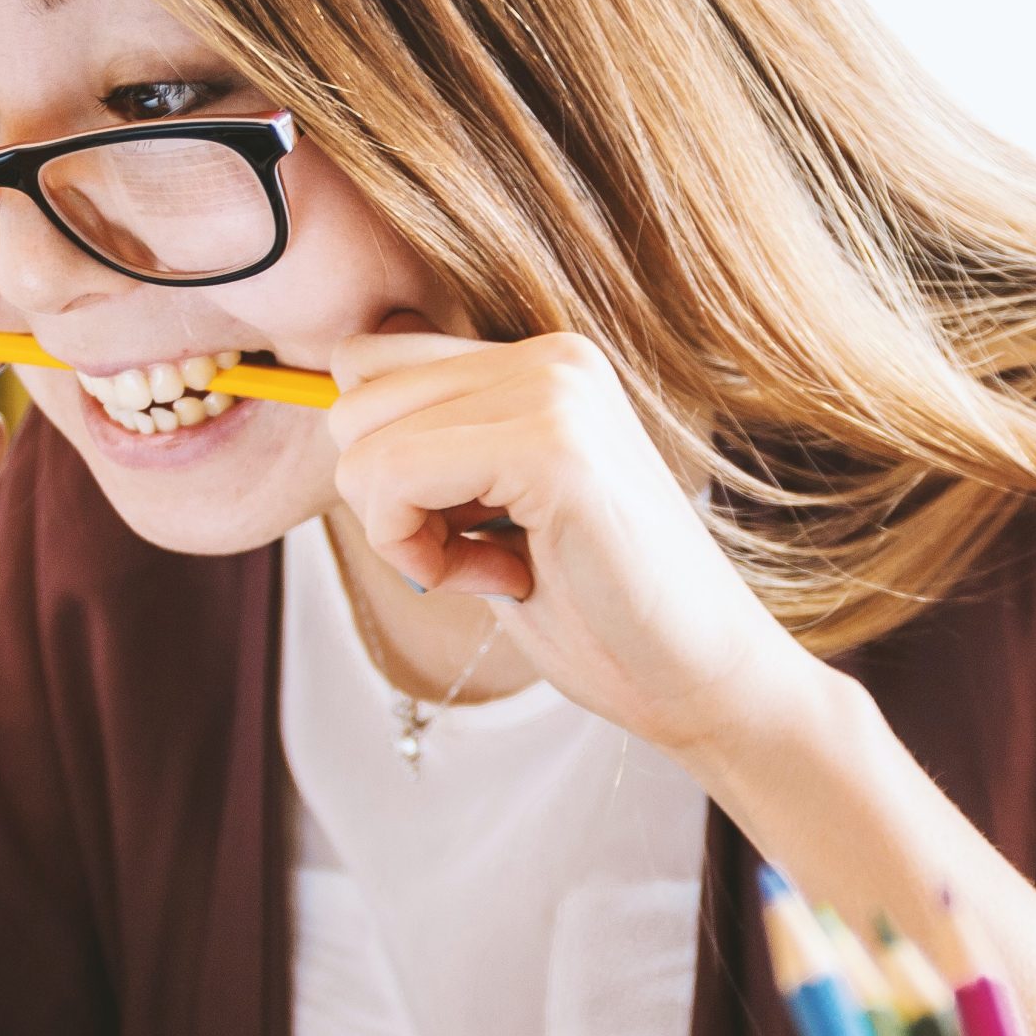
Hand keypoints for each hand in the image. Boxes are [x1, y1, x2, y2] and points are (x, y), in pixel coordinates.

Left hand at [326, 316, 811, 753]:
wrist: (702, 679)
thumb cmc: (598, 610)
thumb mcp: (495, 508)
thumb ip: (436, 449)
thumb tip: (333, 409)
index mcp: (542, 361)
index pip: (370, 362)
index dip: (381, 462)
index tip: (454, 528)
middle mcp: (551, 356)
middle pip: (352, 398)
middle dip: (383, 498)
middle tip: (470, 555)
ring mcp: (557, 391)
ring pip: (363, 441)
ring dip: (400, 530)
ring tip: (493, 566)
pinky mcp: (554, 448)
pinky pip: (395, 476)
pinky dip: (416, 551)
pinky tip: (497, 579)